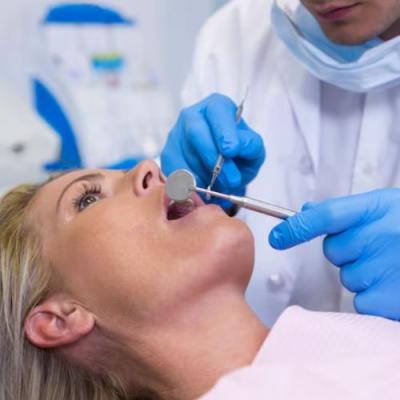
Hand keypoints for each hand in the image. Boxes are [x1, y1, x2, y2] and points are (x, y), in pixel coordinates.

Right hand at [160, 93, 265, 207]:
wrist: (224, 172)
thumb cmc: (238, 156)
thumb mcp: (254, 151)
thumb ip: (252, 146)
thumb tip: (241, 145)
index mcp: (216, 107)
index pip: (217, 113)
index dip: (224, 132)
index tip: (231, 151)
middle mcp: (192, 116)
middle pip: (196, 133)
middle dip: (213, 159)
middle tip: (231, 179)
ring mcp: (176, 135)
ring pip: (186, 154)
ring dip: (205, 174)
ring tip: (221, 186)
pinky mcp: (167, 155)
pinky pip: (175, 171)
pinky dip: (190, 184)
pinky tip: (203, 189)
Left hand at [269, 189, 399, 319]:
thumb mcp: (389, 209)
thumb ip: (346, 211)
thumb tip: (305, 211)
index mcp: (379, 208)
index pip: (325, 216)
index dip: (296, 227)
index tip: (277, 237)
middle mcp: (382, 235)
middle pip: (334, 251)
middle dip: (349, 252)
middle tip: (381, 248)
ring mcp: (388, 267)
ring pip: (348, 276)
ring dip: (365, 275)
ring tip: (397, 266)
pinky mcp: (392, 299)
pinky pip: (362, 300)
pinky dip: (376, 297)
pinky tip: (399, 285)